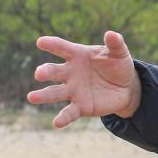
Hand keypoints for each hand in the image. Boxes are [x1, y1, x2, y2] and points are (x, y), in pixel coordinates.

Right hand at [27, 30, 141, 127]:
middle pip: (54, 71)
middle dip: (45, 71)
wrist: (126, 87)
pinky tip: (56, 123)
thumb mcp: (119, 53)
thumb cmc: (118, 65)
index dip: (52, 44)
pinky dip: (63, 118)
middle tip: (39, 73)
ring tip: (31, 97)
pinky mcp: (80, 107)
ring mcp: (73, 90)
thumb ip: (115, 43)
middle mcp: (71, 73)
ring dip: (44, 95)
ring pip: (55, 93)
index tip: (40, 41)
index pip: (62, 48)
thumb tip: (111, 34)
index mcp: (78, 55)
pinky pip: (69, 113)